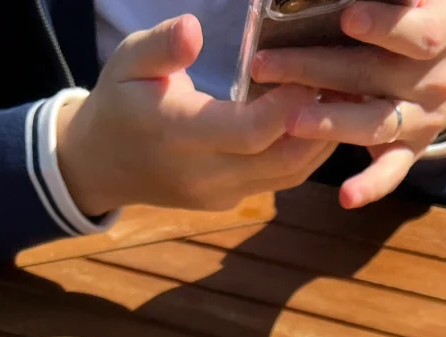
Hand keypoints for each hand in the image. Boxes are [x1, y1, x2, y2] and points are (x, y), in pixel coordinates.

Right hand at [57, 16, 334, 215]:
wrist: (103, 165)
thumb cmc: (119, 101)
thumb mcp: (127, 61)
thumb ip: (161, 46)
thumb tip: (194, 27)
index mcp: (179, 136)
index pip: (250, 133)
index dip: (289, 107)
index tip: (313, 73)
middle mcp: (205, 174)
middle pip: (283, 160)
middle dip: (320, 123)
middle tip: (343, 81)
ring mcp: (222, 194)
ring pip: (290, 175)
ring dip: (322, 140)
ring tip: (340, 96)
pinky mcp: (233, 200)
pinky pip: (281, 179)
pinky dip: (306, 150)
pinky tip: (318, 117)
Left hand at [251, 0, 445, 207]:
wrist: (435, 66)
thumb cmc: (401, 17)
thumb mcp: (399, 1)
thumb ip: (375, 1)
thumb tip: (337, 1)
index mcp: (440, 26)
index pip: (417, 31)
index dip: (384, 26)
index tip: (347, 20)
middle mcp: (438, 75)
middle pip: (376, 73)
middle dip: (318, 68)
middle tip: (266, 65)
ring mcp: (426, 116)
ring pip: (378, 120)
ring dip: (332, 121)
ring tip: (291, 121)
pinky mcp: (413, 148)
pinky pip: (393, 169)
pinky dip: (371, 185)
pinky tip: (347, 197)